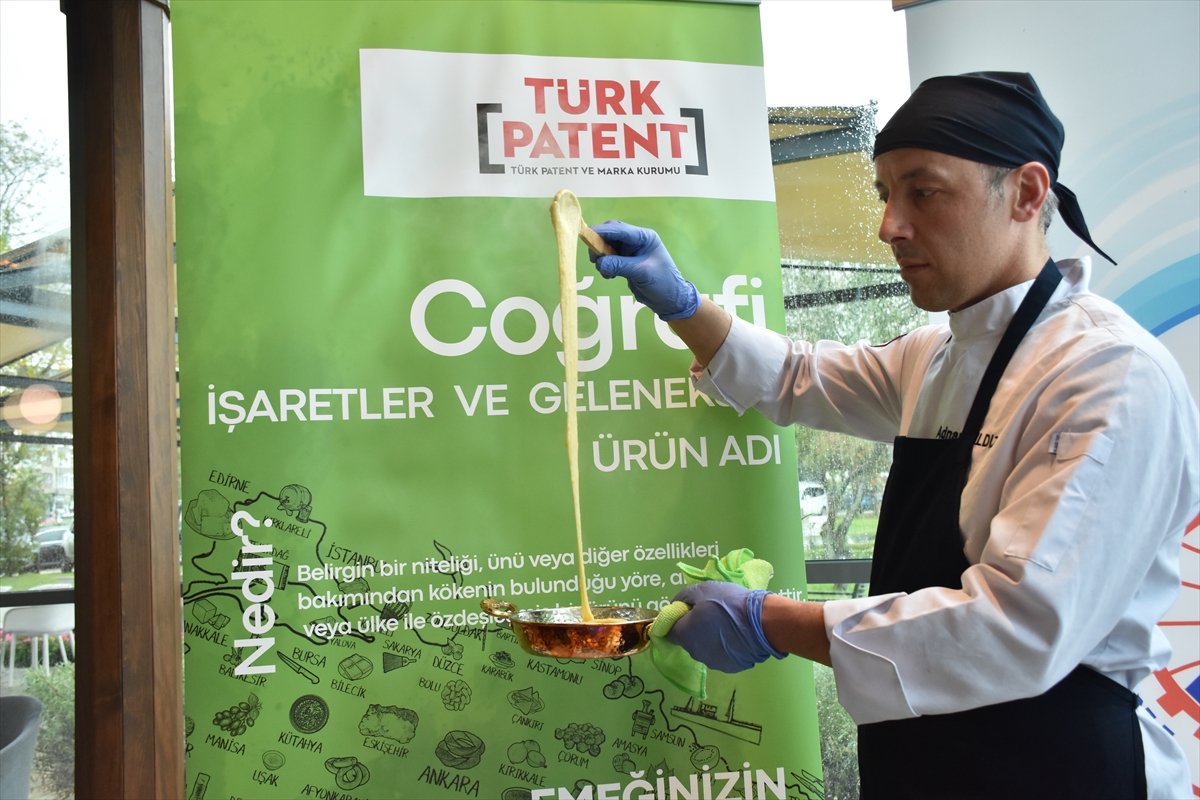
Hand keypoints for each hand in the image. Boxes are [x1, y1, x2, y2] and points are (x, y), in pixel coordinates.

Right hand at [589, 221, 699, 319]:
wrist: (669, 300)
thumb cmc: (662, 283)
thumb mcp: (641, 273)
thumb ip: (620, 265)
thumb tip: (599, 263)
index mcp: (644, 237)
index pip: (619, 229)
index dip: (602, 231)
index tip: (586, 235)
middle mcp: (636, 240)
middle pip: (610, 234)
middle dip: (599, 244)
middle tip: (594, 259)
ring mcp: (630, 251)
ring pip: (607, 246)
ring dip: (601, 257)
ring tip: (605, 271)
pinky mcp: (625, 261)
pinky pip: (609, 258)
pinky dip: (605, 265)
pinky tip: (610, 275)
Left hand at [665, 582, 785, 672]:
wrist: (763, 623)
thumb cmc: (729, 603)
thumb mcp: (703, 590)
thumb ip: (683, 597)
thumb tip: (675, 605)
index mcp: (684, 635)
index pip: (669, 631)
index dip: (676, 621)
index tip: (688, 612)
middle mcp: (694, 653)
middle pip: (688, 640)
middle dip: (695, 629)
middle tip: (711, 614)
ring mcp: (712, 663)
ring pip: (705, 649)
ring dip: (710, 638)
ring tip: (727, 624)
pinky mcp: (729, 668)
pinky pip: (721, 655)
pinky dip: (725, 647)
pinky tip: (737, 636)